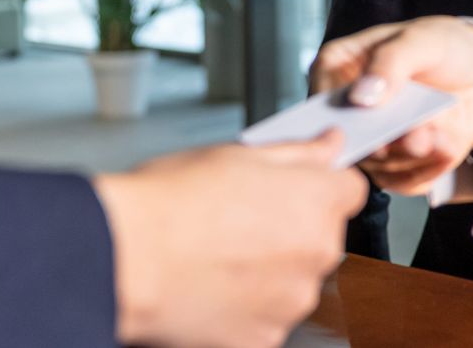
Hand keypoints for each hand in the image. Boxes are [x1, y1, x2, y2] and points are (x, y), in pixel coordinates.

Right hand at [92, 130, 365, 347]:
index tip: (295, 187)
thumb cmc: (170, 204)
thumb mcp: (239, 155)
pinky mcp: (263, 338)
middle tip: (238, 219)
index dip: (319, 184)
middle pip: (321, 236)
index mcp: (318, 202)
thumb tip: (328, 144)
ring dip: (269, 270)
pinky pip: (266, 317)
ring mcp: (291, 301)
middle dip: (291, 227)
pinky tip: (211, 286)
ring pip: (294, 279)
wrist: (122, 260)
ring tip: (217, 255)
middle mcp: (316, 254)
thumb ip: (298, 152)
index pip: (349, 189)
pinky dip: (245, 306)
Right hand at [311, 16, 472, 193]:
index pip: (322, 104)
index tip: (369, 124)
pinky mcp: (402, 164)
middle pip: (349, 143)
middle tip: (416, 139)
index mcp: (338, 70)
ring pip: (379, 169)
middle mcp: (350, 112)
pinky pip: (407, 182)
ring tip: (439, 140)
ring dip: (411, 158)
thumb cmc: (445, 45)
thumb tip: (359, 97)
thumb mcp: (421, 40)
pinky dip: (430, 169)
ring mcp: (375, 141)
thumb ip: (390, 62)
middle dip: (385, 146)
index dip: (341, 121)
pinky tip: (449, 148)